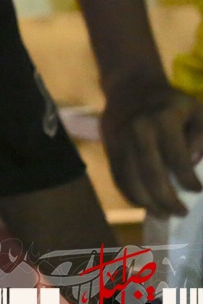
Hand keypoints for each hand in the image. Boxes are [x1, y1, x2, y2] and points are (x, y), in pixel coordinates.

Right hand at [103, 84, 202, 218]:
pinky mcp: (109, 148)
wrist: (131, 88)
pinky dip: (131, 195)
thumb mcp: (196, 111)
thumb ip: (200, 137)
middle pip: (152, 175)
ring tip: (164, 214)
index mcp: (163, 120)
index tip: (197, 191)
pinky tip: (145, 204)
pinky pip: (118, 177)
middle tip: (180, 213)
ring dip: (148, 203)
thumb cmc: (171, 104)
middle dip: (168, 200)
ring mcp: (120, 140)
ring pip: (131, 181)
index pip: (177, 159)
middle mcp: (138, 131)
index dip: (188, 180)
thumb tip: (192, 163)